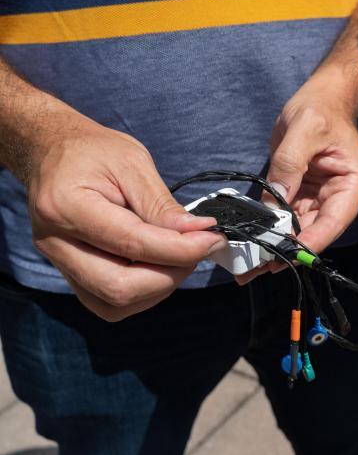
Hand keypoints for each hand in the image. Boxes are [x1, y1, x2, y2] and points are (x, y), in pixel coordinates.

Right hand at [27, 112, 225, 320]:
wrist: (49, 151)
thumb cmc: (91, 151)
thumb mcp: (132, 162)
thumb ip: (162, 204)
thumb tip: (199, 233)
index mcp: (66, 206)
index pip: (132, 244)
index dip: (180, 248)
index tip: (211, 239)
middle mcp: (55, 243)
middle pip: (119, 287)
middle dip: (170, 275)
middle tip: (198, 249)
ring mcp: (59, 263)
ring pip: (114, 304)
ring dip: (159, 287)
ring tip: (179, 255)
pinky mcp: (70, 275)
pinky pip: (108, 303)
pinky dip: (143, 292)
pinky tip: (159, 265)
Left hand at [235, 69, 357, 284]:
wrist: (322, 98)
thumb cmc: (320, 108)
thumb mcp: (304, 129)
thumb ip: (290, 165)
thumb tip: (274, 204)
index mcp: (352, 185)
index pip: (333, 222)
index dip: (309, 243)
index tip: (284, 257)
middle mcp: (339, 198)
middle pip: (314, 233)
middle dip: (285, 252)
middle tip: (255, 270)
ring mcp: (320, 199)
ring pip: (297, 231)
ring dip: (273, 246)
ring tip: (246, 265)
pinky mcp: (302, 195)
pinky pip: (284, 218)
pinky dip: (268, 230)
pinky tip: (248, 242)